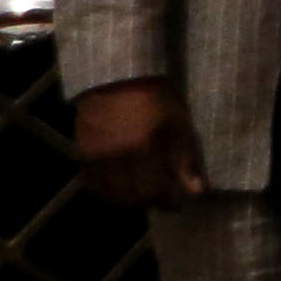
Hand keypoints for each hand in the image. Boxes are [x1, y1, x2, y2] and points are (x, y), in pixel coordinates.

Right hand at [69, 78, 198, 208]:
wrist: (117, 78)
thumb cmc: (155, 98)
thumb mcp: (179, 125)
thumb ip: (186, 160)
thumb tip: (197, 191)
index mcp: (145, 147)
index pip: (157, 191)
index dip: (171, 201)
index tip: (182, 200)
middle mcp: (118, 156)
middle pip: (135, 197)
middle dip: (154, 201)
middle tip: (165, 196)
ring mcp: (97, 156)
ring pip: (113, 195)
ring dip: (131, 200)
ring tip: (145, 191)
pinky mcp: (83, 154)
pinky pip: (93, 184)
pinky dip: (108, 192)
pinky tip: (122, 187)